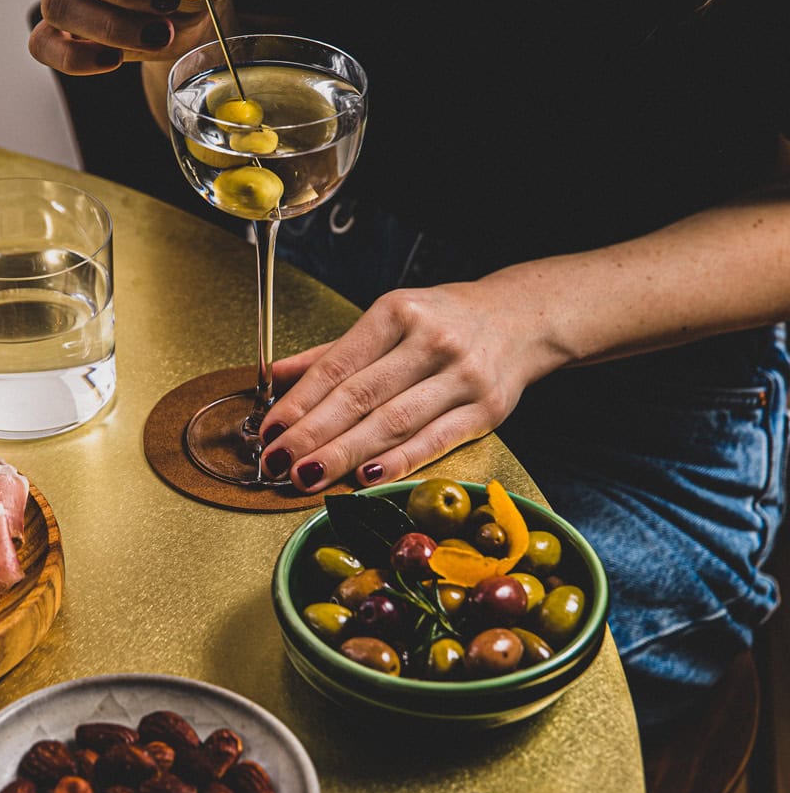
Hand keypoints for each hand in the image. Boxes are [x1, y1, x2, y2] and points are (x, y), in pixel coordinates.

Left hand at [258, 281, 564, 491]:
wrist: (523, 319)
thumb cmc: (444, 321)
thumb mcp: (389, 319)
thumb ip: (333, 353)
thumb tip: (275, 376)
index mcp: (397, 313)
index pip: (338, 365)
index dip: (300, 401)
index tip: (269, 429)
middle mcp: (431, 341)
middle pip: (361, 397)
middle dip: (313, 434)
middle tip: (277, 462)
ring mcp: (462, 377)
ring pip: (393, 423)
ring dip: (345, 454)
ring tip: (307, 476)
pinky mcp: (487, 410)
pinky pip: (435, 441)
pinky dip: (398, 462)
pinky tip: (365, 479)